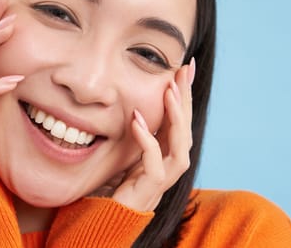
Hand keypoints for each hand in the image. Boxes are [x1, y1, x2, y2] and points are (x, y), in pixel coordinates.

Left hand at [110, 58, 195, 211]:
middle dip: (186, 99)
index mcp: (166, 157)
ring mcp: (162, 181)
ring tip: (170, 90)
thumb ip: (140, 135)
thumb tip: (139, 106)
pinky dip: (148, 140)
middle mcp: (169, 168)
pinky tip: (137, 119)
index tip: (185, 68)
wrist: (104, 221)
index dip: (185, 96)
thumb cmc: (115, 188)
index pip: (181, 122)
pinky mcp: (150, 190)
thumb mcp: (129, 153)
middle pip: (186, 130)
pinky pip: (155, 164)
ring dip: (177, 117)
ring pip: (181, 147)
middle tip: (185, 70)